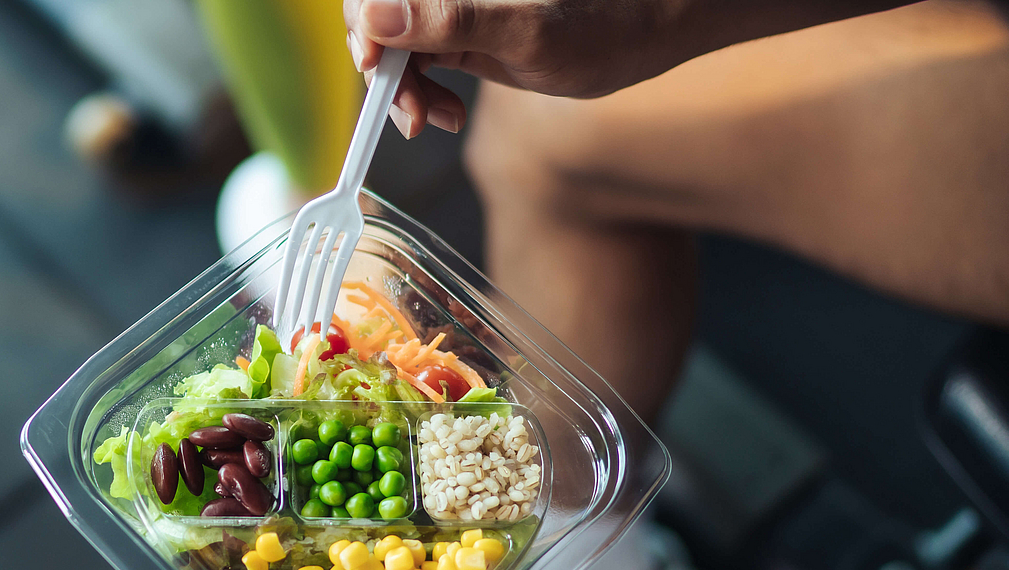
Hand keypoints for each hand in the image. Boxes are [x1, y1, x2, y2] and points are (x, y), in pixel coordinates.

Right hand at [345, 0, 700, 136]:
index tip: (375, 69)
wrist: (645, 32)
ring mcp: (449, 5)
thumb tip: (376, 18)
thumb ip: (452, 20)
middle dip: (382, 69)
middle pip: (375, 17)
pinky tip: (445, 114)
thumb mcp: (528, 34)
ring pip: (390, 43)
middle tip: (413, 116)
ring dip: (399, 89)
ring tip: (436, 121)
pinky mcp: (456, 28)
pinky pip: (412, 58)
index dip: (363, 25)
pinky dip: (418, 92)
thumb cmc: (604, 25)